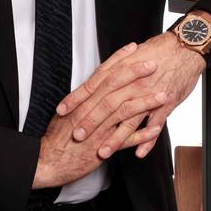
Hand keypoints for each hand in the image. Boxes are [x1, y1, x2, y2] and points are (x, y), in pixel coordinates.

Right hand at [31, 43, 164, 188]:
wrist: (47, 162)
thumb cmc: (57, 138)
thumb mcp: (67, 112)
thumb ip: (82, 100)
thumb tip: (95, 88)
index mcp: (82, 100)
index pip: (103, 74)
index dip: (119, 60)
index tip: (134, 48)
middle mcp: (89, 111)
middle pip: (115, 87)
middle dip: (135, 74)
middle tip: (153, 64)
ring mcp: (96, 129)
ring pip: (123, 111)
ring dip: (145, 102)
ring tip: (163, 95)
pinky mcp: (101, 148)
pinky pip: (125, 140)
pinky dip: (141, 135)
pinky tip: (156, 128)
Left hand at [56, 32, 207, 159]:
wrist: (185, 47)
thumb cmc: (158, 50)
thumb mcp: (130, 56)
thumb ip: (113, 69)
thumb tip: (96, 79)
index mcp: (120, 70)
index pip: (92, 86)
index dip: (76, 99)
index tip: (62, 111)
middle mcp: (132, 84)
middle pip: (106, 105)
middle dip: (91, 122)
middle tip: (77, 136)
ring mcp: (149, 95)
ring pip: (128, 119)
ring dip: (115, 138)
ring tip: (102, 151)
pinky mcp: (166, 104)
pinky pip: (155, 125)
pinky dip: (147, 140)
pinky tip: (138, 153)